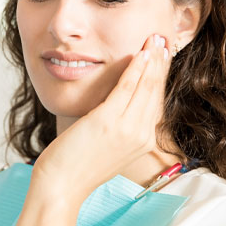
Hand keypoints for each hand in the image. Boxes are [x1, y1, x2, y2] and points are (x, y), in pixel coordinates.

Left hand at [30, 33, 171, 207]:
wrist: (62, 185)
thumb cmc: (78, 166)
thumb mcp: (108, 145)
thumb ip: (120, 125)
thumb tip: (121, 102)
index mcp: (143, 141)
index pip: (156, 101)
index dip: (161, 76)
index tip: (163, 56)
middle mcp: (141, 135)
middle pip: (155, 91)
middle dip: (161, 63)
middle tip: (163, 40)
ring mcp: (127, 129)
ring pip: (146, 86)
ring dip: (152, 60)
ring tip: (155, 40)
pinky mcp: (109, 122)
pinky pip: (127, 88)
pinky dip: (136, 68)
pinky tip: (140, 54)